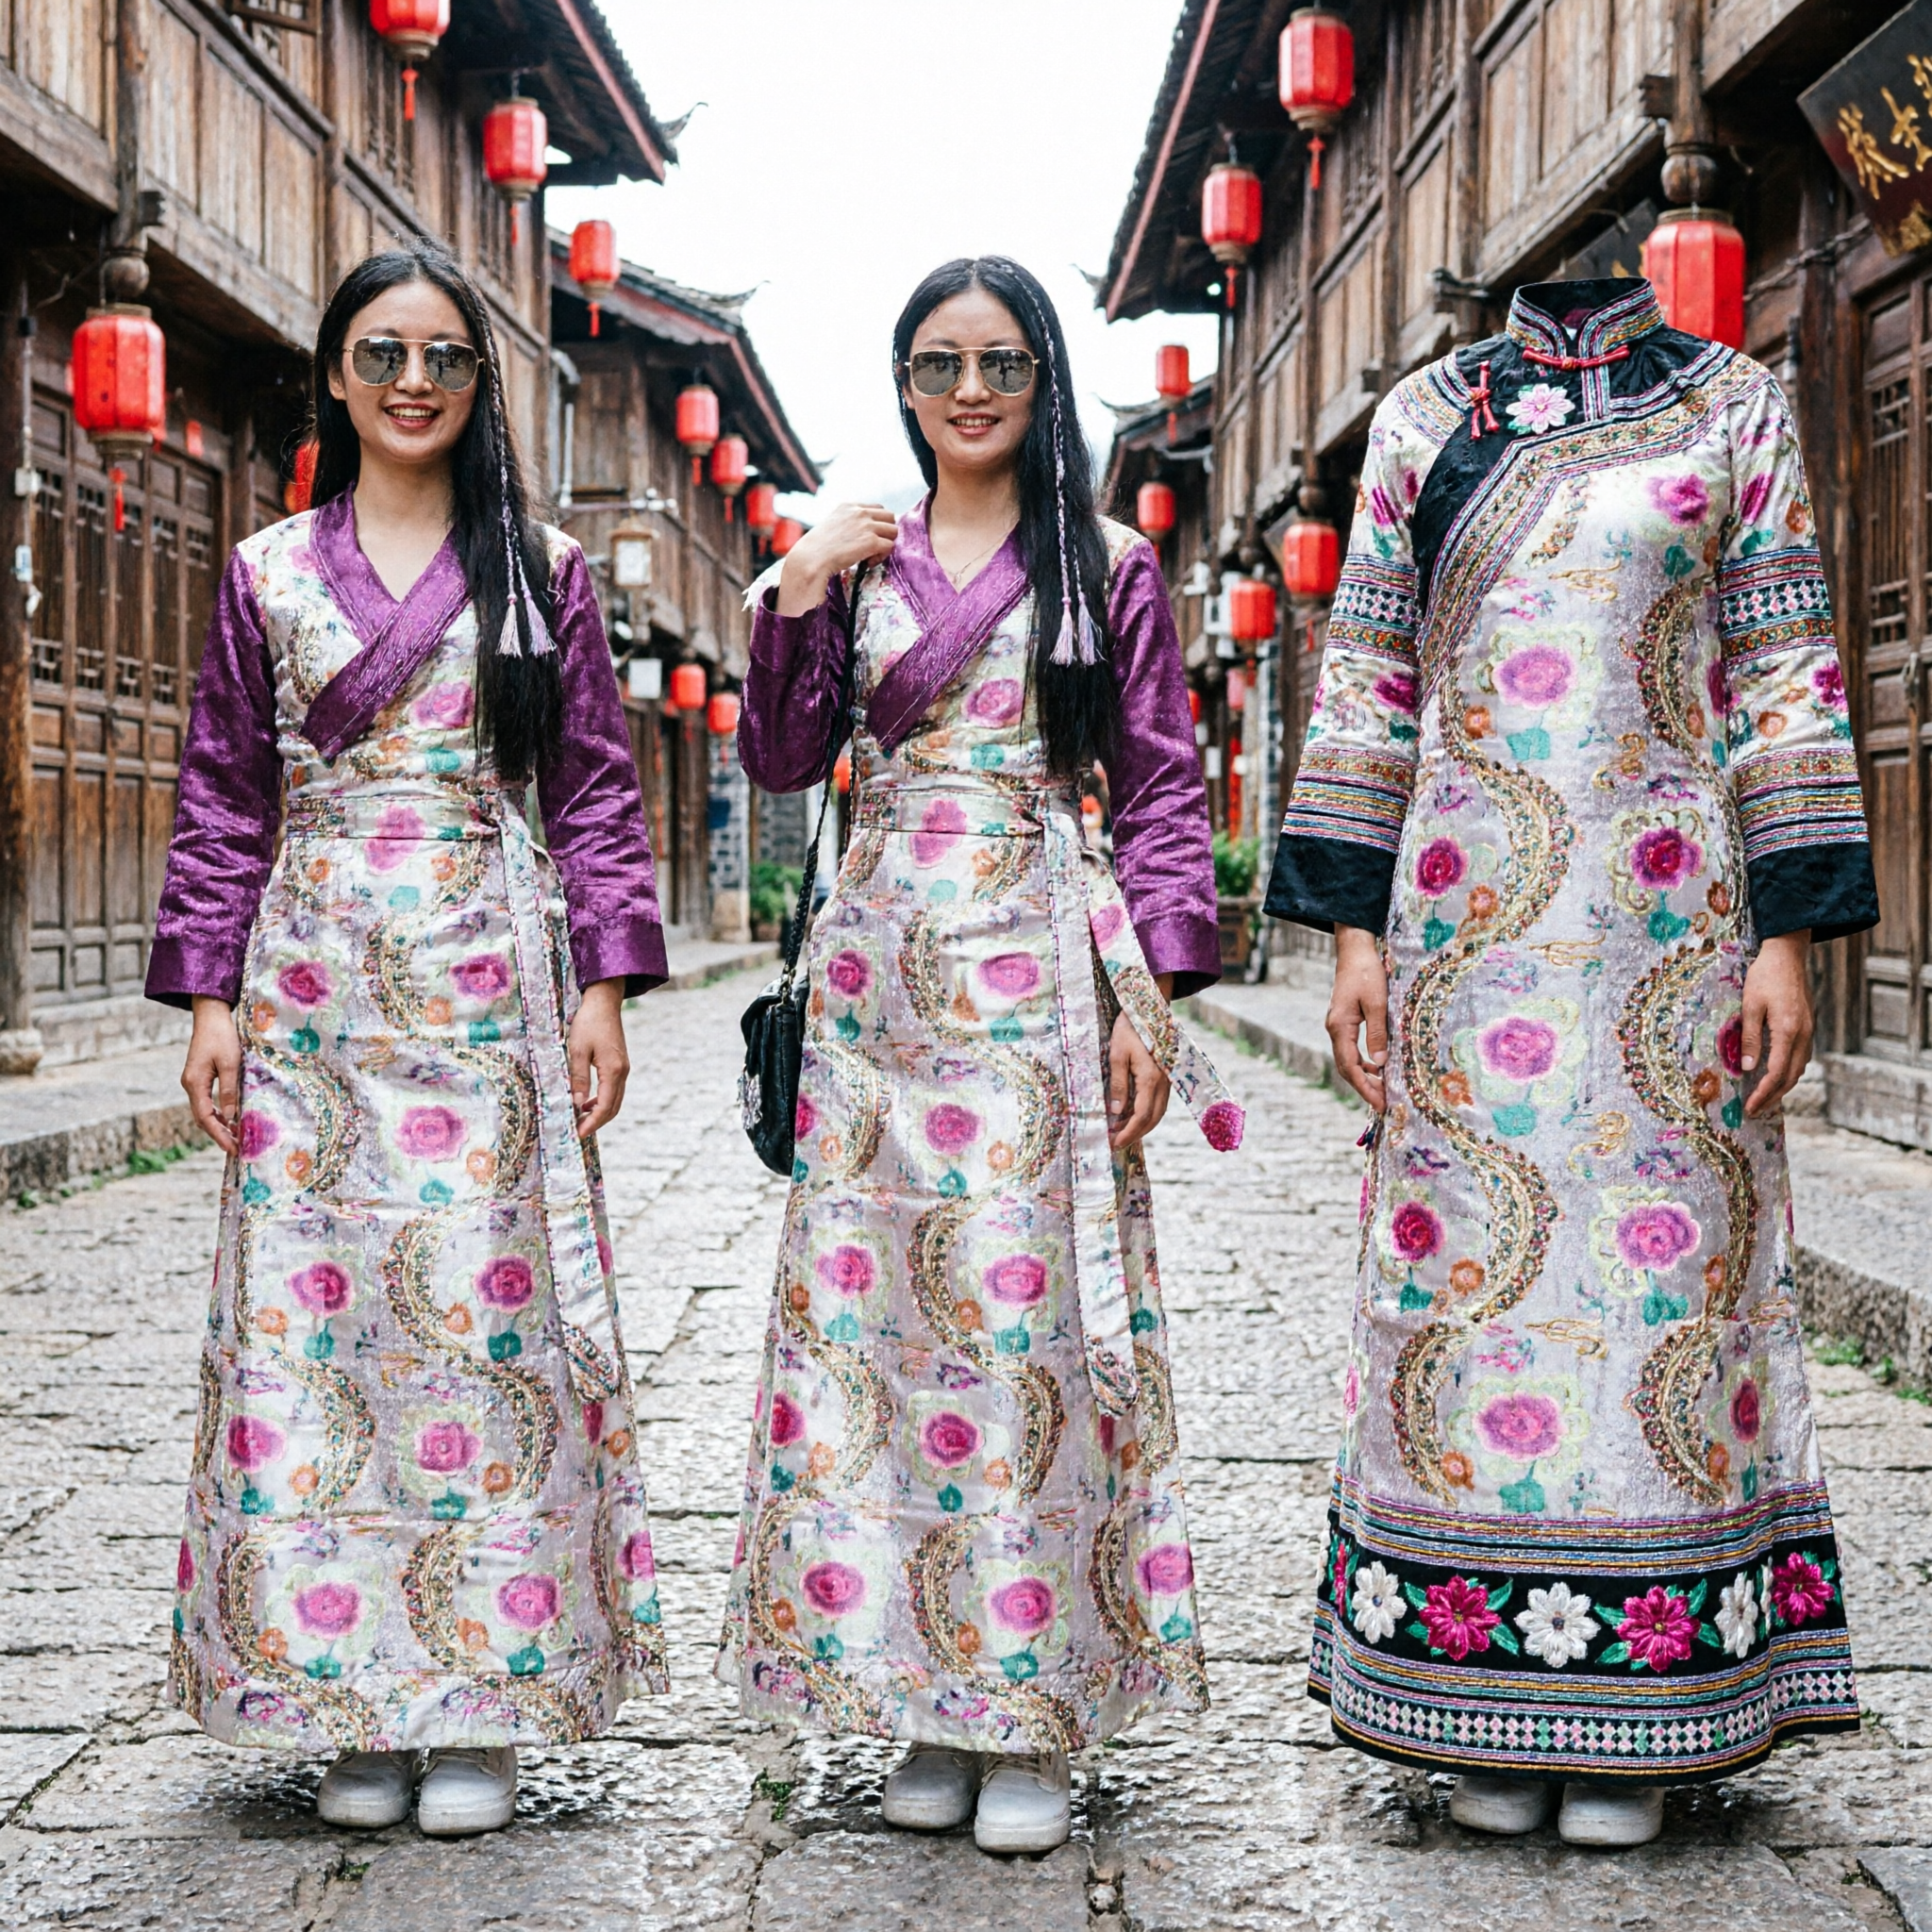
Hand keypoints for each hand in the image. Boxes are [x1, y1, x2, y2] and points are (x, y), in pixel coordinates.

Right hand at [182, 996, 242, 1156]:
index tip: (232, 1148)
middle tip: (236, 1149)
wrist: (210, 1017)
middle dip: (219, 1134)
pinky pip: (207, 1102)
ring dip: (219, 1125)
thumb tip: (232, 1116)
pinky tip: (231, 1119)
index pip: (205, 1117)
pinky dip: (219, 1113)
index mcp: (195, 1083)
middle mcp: (190, 1085)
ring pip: (204, 1111)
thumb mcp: (230, 1063)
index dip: (219, 1134)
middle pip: (203, 1118)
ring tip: (236, 1137)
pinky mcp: (199, 1078)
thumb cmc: (221, 1037)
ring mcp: (193, 1082)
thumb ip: (230, 1090)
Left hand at [568, 979, 630, 1137]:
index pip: (605, 1106)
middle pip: (613, 1107)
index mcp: (613, 1071)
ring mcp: (623, 1068)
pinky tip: (588, 1102)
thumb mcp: (577, 1050)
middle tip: (579, 1132)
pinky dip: (603, 1101)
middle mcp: (622, 1072)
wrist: (604, 1002)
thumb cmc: (588, 1023)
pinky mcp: (619, 1064)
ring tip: (582, 1120)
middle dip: (597, 1122)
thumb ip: (579, 1078)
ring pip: (615, 1100)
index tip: (579, 1134)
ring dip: (600, 1113)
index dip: (592, 1123)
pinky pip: (614, 1090)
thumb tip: (577, 1103)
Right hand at [777, 502, 897, 615]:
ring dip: (886, 545)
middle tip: (873, 547)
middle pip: (890, 517)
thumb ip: (848, 524)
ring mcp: (866, 525)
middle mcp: (859, 512)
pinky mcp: (871, 541)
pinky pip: (889, 547)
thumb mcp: (832, 526)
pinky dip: (882, 557)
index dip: (877, 524)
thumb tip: (860, 535)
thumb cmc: (816, 549)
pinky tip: (867, 563)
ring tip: (870, 556)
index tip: (867, 538)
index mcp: (849, 506)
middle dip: (885, 533)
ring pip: (893, 531)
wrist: (811, 559)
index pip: (877, 508)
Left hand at [1107, 1011, 1171, 1150]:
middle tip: (1116, 1144)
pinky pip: (1158, 1102)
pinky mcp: (1165, 1076)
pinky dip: (1146, 1114)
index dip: (1129, 1132)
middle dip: (1135, 1134)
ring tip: (1122, 1133)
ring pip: (1158, 1112)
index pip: (1142, 1115)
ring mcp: (1166, 1080)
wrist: (1149, 1009)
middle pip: (1153, 1118)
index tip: (1115, 1143)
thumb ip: (1118, 1084)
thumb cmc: (1130, 1029)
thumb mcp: (1117, 1054)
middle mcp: (1163, 1083)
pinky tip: (1131, 1116)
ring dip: (1142, 1126)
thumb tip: (1117, 1111)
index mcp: (1151, 1078)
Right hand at [1327, 924, 1388, 1113]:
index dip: (1365, 1087)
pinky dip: (1363, 1062)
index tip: (1380, 1103)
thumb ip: (1378, 1033)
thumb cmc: (1367, 972)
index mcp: (1340, 1026)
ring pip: (1347, 1060)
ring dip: (1363, 1076)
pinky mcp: (1343, 1021)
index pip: (1350, 1066)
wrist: (1354, 950)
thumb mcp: (1377, 1002)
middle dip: (1364, 1087)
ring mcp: (1337, 1025)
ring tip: (1383, 1089)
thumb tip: (1380, 1062)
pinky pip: (1350, 1049)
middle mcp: (1334, 1029)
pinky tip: (1377, 1066)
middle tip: (1384, 1103)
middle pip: (1346, 1068)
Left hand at [1739, 931, 1813, 1117]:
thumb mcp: (1750, 1006)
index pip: (1777, 1072)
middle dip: (1773, 1096)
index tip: (1751, 1106)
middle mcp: (1803, 1035)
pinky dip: (1788, 1071)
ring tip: (1764, 1098)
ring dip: (1782, 1086)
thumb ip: (1751, 1038)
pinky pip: (1800, 1057)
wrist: (1788, 956)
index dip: (1764, 1093)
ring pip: (1798, 1068)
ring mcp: (1808, 1031)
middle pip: (1791, 1076)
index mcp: (1788, 1031)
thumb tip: (1749, 1068)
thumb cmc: (1765, 978)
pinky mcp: (1806, 1026)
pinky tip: (1776, 1074)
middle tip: (1756, 1110)